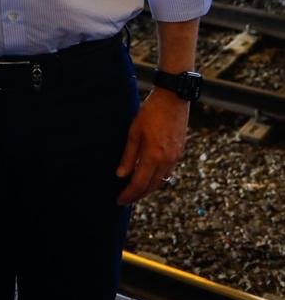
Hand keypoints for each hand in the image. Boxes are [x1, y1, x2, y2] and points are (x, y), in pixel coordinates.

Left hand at [116, 89, 188, 203]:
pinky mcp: (179, 152)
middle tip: (125, 199)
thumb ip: (128, 156)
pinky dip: (157, 178)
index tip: (120, 201)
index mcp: (153, 156)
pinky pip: (167, 172)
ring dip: (148, 188)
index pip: (139, 184)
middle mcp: (166, 161)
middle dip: (138, 195)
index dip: (129, 194)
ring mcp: (175, 157)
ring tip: (135, 190)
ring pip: (160, 181)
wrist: (173, 99)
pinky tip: (148, 175)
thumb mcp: (134, 132)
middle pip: (151, 186)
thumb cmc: (150, 112)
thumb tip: (120, 175)